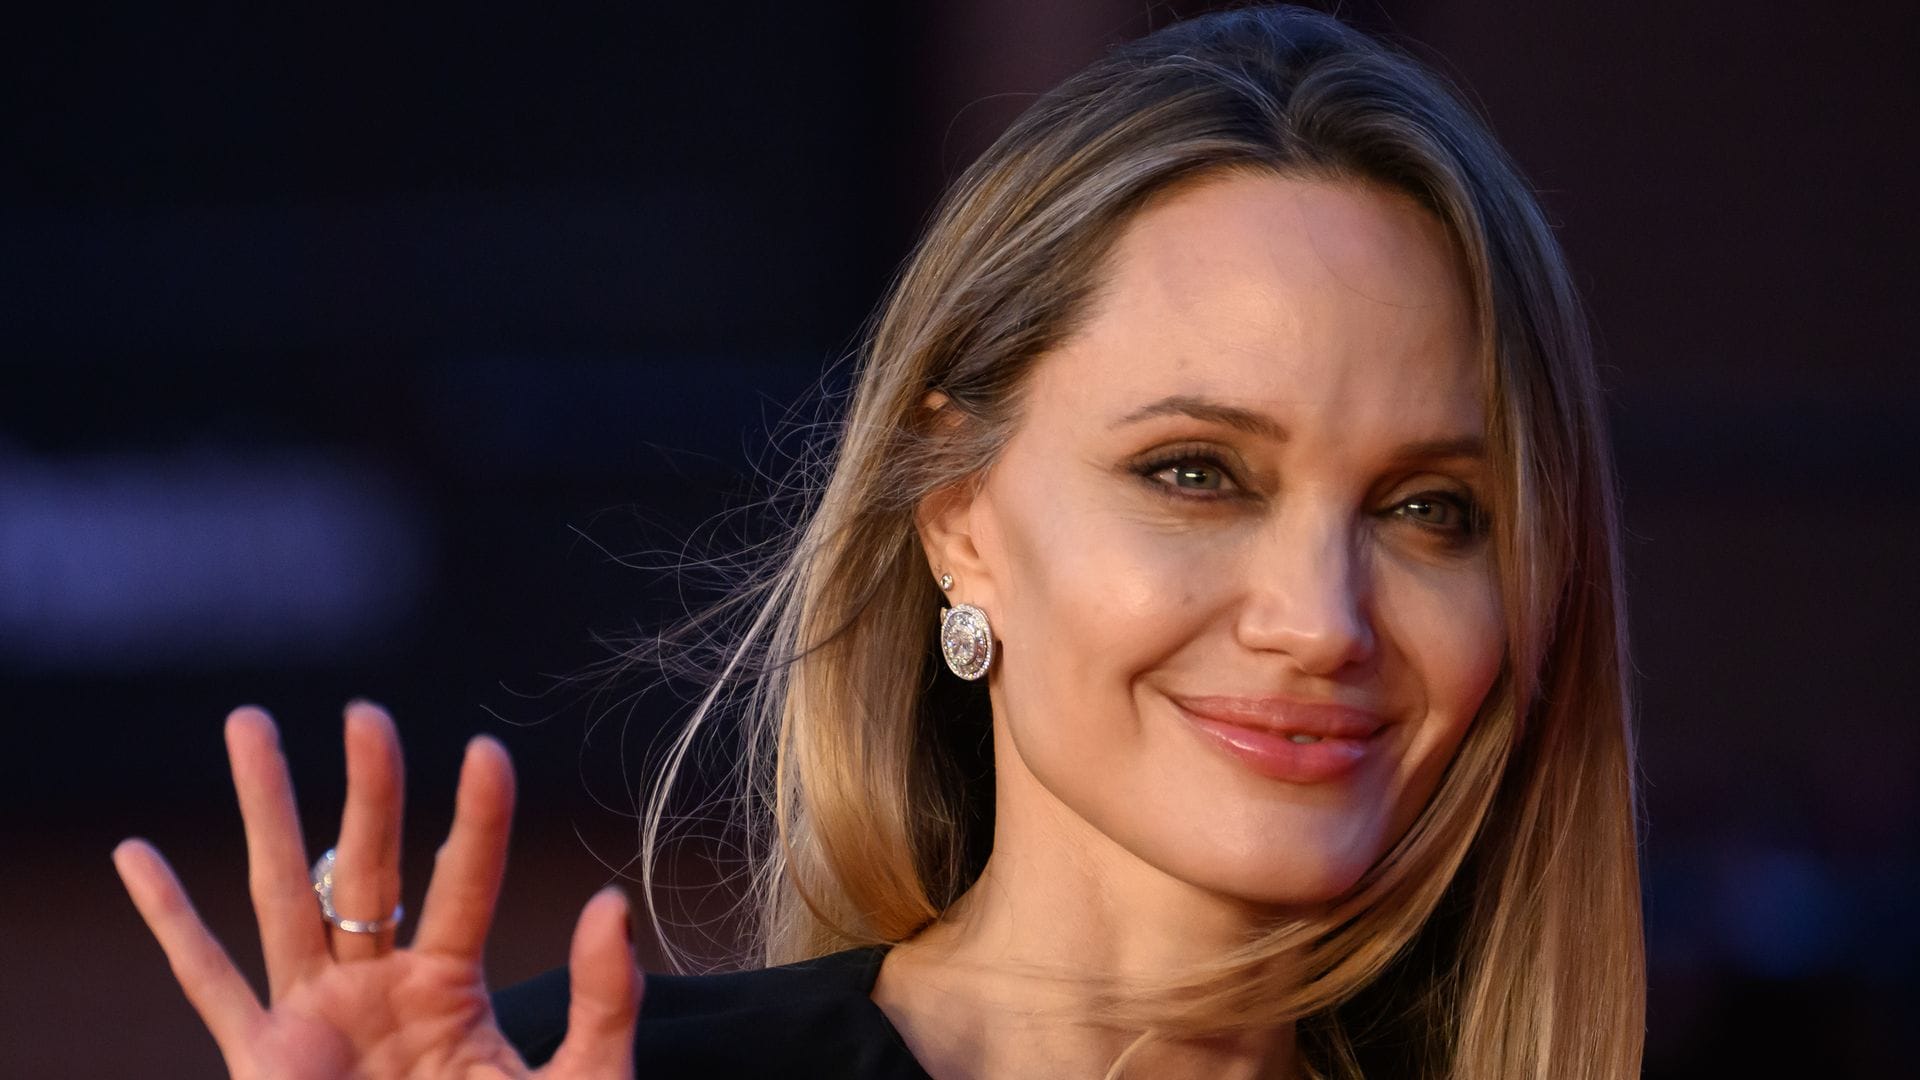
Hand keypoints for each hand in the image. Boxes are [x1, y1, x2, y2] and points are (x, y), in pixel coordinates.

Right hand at [114, 702, 642, 1077]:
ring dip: (265, 808)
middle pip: (366, 864)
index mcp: (449, 988)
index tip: (486, 751)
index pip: (465, 881)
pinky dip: (170, 921)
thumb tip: (611, 900)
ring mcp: (313, 1018)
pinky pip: (207, 983)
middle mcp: (376, 987)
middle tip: (365, 711)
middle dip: (366, 787)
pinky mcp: (262, 1060)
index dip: (478, 819)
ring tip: (250, 723)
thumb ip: (604, 1001)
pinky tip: (140, 855)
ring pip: (281, 894)